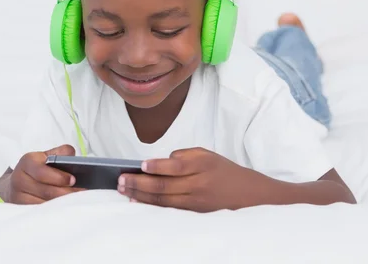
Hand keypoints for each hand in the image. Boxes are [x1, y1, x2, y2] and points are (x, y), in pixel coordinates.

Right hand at [7, 144, 85, 203]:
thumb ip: (61, 153)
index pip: (43, 172)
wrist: (15, 182)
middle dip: (66, 193)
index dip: (59, 177)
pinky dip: (53, 210)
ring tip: (76, 200)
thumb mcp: (46, 156)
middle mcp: (19, 179)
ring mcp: (18, 196)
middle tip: (81, 193)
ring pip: (44, 203)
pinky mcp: (20, 208)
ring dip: (61, 204)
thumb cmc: (36, 168)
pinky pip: (40, 211)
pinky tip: (64, 207)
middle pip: (46, 191)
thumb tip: (72, 157)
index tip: (73, 180)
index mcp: (27, 162)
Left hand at [117, 147, 269, 211]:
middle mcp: (199, 184)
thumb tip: (160, 162)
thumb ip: (184, 155)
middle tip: (121, 179)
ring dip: (140, 195)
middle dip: (140, 183)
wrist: (246, 194)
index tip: (142, 165)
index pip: (177, 166)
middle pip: (165, 186)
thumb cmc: (222, 170)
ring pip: (163, 200)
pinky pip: (167, 208)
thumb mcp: (206, 154)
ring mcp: (195, 202)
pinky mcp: (193, 213)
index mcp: (203, 164)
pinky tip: (136, 200)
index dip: (157, 166)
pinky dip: (150, 204)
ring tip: (123, 189)